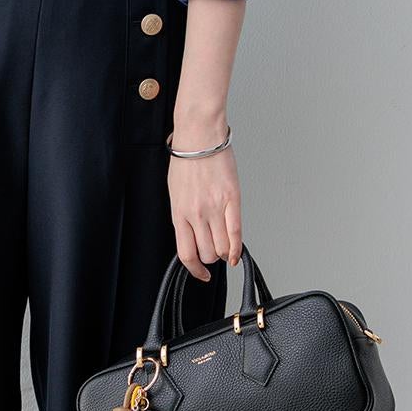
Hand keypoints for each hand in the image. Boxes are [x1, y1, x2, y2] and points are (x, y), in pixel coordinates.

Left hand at [167, 121, 242, 281]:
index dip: (195, 269)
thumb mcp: (175, 193)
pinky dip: (236, 248)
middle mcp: (196, 214)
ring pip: (221, 247)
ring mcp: (215, 208)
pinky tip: (235, 254)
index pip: (186, 253)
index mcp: (179, 213)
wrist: (199, 136)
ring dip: (223, 252)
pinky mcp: (232, 199)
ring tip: (223, 247)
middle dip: (210, 258)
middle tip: (213, 252)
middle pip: (206, 253)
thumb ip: (183, 215)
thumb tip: (192, 234)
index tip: (201, 274)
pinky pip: (236, 232)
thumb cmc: (186, 160)